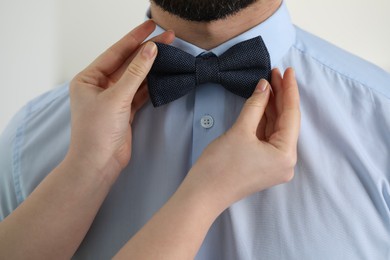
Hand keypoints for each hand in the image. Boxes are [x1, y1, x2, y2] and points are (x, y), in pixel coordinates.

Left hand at [67, 21, 173, 179]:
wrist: (99, 164)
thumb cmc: (97, 133)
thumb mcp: (116, 98)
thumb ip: (135, 74)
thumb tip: (150, 50)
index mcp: (89, 79)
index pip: (115, 52)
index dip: (134, 38)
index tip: (151, 26)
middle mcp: (100, 86)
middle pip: (127, 63)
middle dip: (146, 51)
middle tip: (168, 37)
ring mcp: (114, 99)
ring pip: (136, 77)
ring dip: (151, 67)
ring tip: (169, 53)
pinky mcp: (125, 111)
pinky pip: (140, 92)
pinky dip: (151, 84)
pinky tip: (162, 74)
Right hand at [185, 68, 299, 210]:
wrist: (202, 194)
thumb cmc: (220, 166)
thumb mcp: (240, 131)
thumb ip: (255, 105)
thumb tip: (265, 86)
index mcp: (286, 155)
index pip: (291, 115)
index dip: (289, 90)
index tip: (288, 71)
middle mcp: (285, 161)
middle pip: (285, 122)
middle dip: (280, 96)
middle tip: (275, 73)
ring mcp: (274, 164)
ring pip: (276, 129)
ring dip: (272, 107)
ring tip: (268, 84)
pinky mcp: (262, 164)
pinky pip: (267, 137)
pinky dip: (264, 120)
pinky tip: (262, 103)